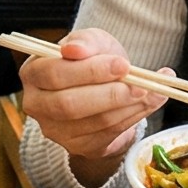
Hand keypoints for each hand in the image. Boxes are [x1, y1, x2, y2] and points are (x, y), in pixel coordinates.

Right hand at [18, 29, 158, 167]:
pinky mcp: (77, 146)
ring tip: (154, 91)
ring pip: (94, 122)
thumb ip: (85, 41)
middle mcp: (36, 105)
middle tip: (140, 85)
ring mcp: (55, 130)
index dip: (90, 71)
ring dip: (129, 107)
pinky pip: (109, 134)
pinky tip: (149, 103)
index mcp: (33, 73)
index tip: (122, 64)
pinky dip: (134, 118)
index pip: (55, 74)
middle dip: (110, 95)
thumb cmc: (91, 59)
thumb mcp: (91, 42)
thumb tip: (75, 50)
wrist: (101, 85)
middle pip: (69, 105)